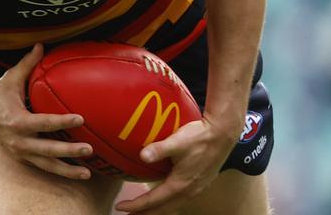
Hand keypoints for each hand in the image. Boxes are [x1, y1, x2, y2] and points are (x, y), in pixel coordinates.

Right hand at [0, 43, 93, 179]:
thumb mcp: (11, 77)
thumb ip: (28, 62)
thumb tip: (41, 44)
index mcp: (18, 121)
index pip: (44, 123)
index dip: (63, 121)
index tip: (81, 119)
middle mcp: (19, 141)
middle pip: (48, 150)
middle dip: (69, 151)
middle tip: (89, 149)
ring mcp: (20, 152)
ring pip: (46, 165)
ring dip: (67, 170)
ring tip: (87, 174)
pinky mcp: (21, 157)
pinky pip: (42, 167)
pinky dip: (58, 170)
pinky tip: (74, 172)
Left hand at [115, 117, 236, 213]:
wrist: (222, 134)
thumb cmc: (199, 137)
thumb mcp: (177, 141)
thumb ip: (159, 149)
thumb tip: (142, 155)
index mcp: (180, 184)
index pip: (153, 200)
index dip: (136, 206)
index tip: (120, 207)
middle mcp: (188, 191)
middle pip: (163, 209)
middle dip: (144, 214)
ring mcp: (196, 189)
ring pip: (172, 206)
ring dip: (156, 210)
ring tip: (143, 211)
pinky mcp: (200, 183)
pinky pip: (180, 200)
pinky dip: (168, 203)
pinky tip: (163, 198)